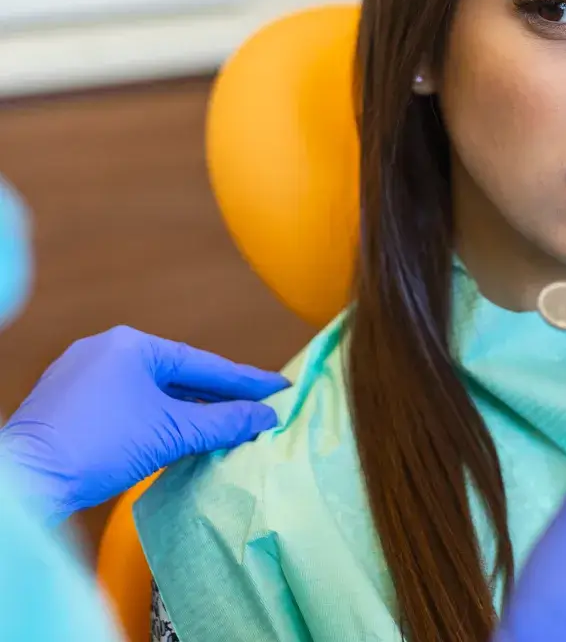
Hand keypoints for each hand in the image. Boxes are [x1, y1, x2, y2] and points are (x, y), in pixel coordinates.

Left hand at [0, 326, 288, 522]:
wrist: (25, 481)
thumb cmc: (99, 446)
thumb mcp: (173, 432)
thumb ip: (225, 421)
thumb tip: (267, 417)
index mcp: (131, 344)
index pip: (204, 363)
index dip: (246, 380)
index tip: (279, 387)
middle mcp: (105, 349)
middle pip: (178, 375)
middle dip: (218, 397)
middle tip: (258, 409)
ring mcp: (81, 375)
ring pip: (151, 391)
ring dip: (188, 410)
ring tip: (225, 426)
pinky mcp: (67, 404)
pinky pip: (126, 403)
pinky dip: (156, 417)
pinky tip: (177, 434)